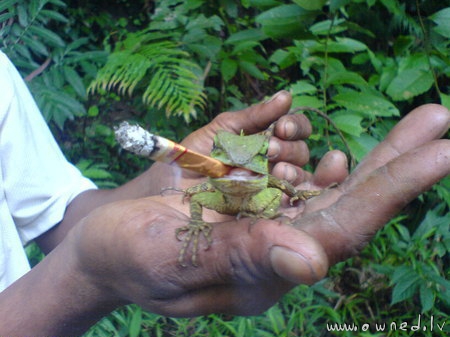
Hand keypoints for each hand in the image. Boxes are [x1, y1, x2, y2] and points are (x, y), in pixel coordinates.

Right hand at [69, 105, 447, 319]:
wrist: (103, 246)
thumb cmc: (132, 259)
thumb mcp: (178, 261)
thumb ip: (242, 258)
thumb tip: (314, 263)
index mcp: (270, 264)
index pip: (344, 225)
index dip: (394, 188)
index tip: (444, 151)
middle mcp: (275, 237)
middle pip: (347, 196)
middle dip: (394, 159)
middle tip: (438, 118)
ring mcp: (259, 212)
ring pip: (318, 179)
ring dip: (353, 153)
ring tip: (400, 128)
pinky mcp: (239, 190)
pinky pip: (279, 163)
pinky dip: (294, 142)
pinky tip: (302, 128)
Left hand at [146, 91, 324, 192]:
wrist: (167, 188)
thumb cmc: (192, 156)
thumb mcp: (221, 130)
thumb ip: (253, 116)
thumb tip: (287, 95)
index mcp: (262, 140)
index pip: (292, 130)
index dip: (294, 126)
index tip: (282, 127)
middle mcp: (271, 163)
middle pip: (300, 152)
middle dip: (291, 147)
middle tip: (272, 150)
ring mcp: (269, 188)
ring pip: (299, 176)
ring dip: (293, 169)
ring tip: (276, 170)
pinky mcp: (264, 210)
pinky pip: (287, 201)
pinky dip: (290, 191)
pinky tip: (280, 186)